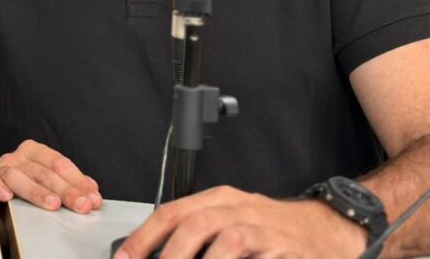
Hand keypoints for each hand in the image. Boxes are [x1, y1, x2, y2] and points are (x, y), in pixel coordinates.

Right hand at [0, 139, 101, 213]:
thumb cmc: (21, 183)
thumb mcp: (46, 181)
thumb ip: (68, 184)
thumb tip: (92, 191)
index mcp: (35, 152)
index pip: (60, 164)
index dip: (78, 181)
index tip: (92, 199)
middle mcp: (17, 157)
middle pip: (43, 172)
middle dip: (66, 190)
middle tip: (80, 205)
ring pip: (17, 176)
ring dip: (36, 191)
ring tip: (52, 204)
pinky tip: (6, 196)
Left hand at [113, 185, 367, 258]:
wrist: (327, 227)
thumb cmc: (270, 228)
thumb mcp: (231, 219)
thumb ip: (196, 234)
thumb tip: (154, 252)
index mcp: (219, 199)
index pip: (172, 212)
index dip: (145, 238)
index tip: (125, 258)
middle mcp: (240, 210)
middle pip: (196, 225)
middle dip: (171, 255)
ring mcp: (265, 231)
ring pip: (227, 243)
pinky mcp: (287, 251)